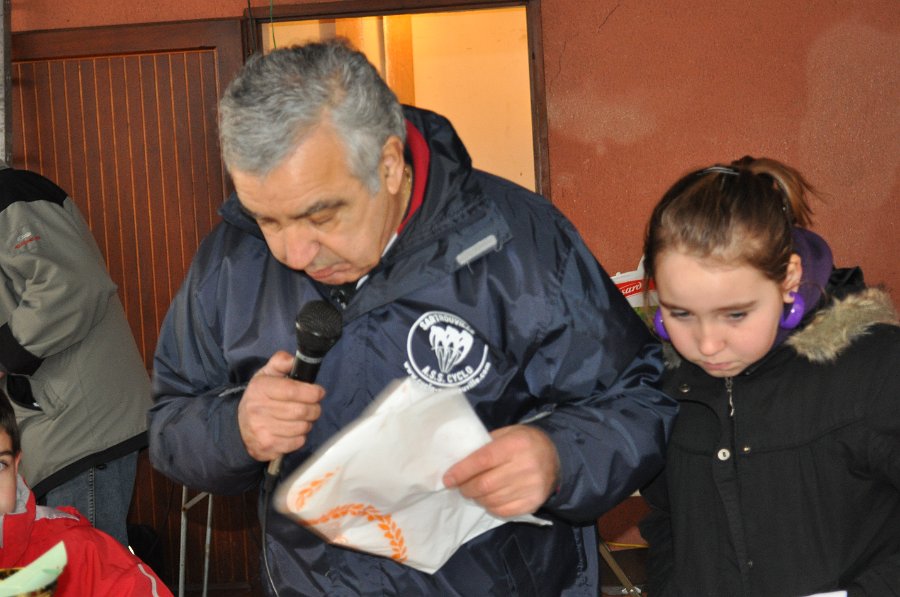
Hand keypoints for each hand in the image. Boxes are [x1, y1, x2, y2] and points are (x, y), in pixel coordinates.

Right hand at [237, 351, 324, 461]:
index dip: (312, 392)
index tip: (318, 392)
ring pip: (302, 427)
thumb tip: (294, 359)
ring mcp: (262, 430)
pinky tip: (293, 431)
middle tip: (314, 406)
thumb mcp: (266, 374)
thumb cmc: (260, 397)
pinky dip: (301, 436)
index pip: (292, 391)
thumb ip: (280, 362)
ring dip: (308, 422)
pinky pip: (297, 442)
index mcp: (260, 388)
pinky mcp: (268, 447)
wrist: (239, 427)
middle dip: (315, 408)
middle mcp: (259, 410)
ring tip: (303, 418)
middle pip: (301, 411)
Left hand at [442, 424, 559, 517]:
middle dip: (466, 487)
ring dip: (477, 498)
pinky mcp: (533, 503)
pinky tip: (488, 499)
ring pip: (492, 499)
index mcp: (515, 445)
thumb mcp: (507, 433)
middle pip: (485, 484)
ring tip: (473, 492)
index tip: (447, 479)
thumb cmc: (525, 442)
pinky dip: (490, 507)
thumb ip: (486, 445)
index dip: (461, 471)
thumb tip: (460, 461)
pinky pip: (503, 511)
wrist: (558, 457)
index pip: (482, 460)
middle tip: (460, 486)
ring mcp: (530, 487)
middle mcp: (524, 466)